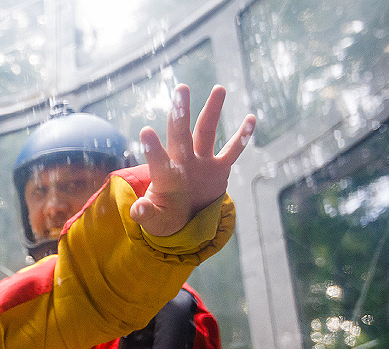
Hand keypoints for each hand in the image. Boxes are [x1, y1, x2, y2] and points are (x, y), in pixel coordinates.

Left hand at [131, 84, 255, 236]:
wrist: (184, 219)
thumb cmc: (164, 217)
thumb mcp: (154, 221)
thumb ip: (146, 214)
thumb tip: (137, 210)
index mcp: (165, 176)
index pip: (158, 160)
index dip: (153, 148)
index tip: (146, 130)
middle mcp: (183, 163)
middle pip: (181, 135)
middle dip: (181, 113)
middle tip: (181, 89)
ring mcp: (201, 163)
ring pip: (207, 132)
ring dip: (212, 111)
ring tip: (218, 88)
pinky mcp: (219, 169)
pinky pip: (232, 151)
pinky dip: (242, 137)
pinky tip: (250, 118)